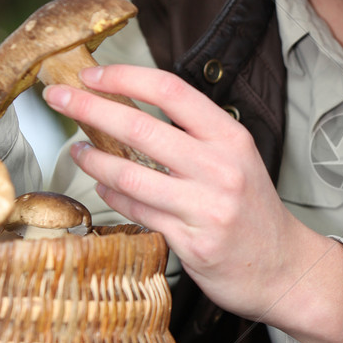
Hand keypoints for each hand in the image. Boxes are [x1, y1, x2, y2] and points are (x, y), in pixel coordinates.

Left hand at [44, 65, 342, 342]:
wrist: (283, 267)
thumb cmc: (253, 210)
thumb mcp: (237, 159)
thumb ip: (194, 135)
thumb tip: (132, 106)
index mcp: (231, 138)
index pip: (172, 92)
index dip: (126, 77)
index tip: (92, 75)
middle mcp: (221, 169)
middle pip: (141, 129)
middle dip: (90, 108)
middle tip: (59, 98)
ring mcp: (206, 208)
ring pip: (130, 176)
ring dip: (93, 160)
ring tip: (77, 151)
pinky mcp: (192, 243)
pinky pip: (138, 213)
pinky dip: (113, 197)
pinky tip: (102, 185)